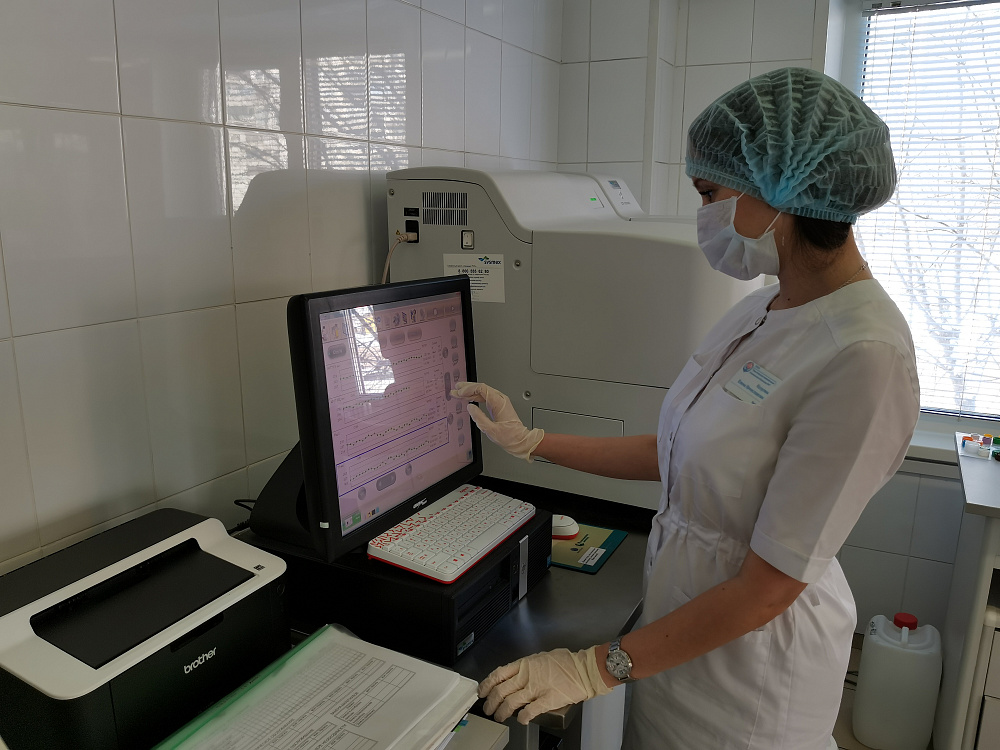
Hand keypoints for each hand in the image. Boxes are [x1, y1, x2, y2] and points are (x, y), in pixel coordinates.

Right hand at [451, 382, 543, 461]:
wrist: (520, 440)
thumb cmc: (510, 437)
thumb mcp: (491, 430)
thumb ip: (479, 418)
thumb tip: (470, 408)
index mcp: (499, 403)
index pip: (482, 388)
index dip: (469, 389)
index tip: (460, 392)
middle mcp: (500, 399)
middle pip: (482, 388)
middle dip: (467, 388)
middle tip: (456, 388)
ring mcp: (500, 402)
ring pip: (483, 392)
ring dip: (470, 392)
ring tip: (459, 393)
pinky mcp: (498, 406)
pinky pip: (485, 397)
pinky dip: (476, 397)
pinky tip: (469, 398)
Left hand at [478, 647, 611, 724]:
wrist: (583, 669)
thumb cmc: (566, 662)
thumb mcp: (541, 657)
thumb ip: (528, 665)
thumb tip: (518, 671)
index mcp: (525, 664)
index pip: (498, 674)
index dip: (487, 685)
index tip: (482, 691)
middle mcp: (527, 676)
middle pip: (501, 691)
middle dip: (491, 703)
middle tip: (488, 709)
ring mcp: (536, 688)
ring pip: (510, 703)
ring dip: (502, 712)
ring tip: (500, 717)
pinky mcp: (547, 700)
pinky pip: (529, 712)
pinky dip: (521, 718)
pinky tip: (520, 720)